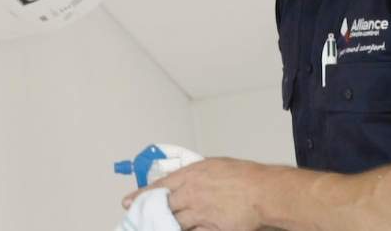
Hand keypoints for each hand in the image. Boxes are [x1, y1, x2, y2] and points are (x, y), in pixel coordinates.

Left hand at [120, 157, 269, 230]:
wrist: (263, 192)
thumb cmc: (243, 176)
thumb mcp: (213, 166)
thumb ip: (194, 175)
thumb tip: (181, 180)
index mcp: (189, 175)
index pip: (158, 187)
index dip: (141, 196)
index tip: (127, 202)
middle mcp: (191, 194)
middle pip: (163, 208)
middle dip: (150, 215)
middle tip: (140, 220)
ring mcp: (200, 213)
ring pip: (174, 223)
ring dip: (165, 226)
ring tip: (157, 227)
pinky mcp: (212, 229)